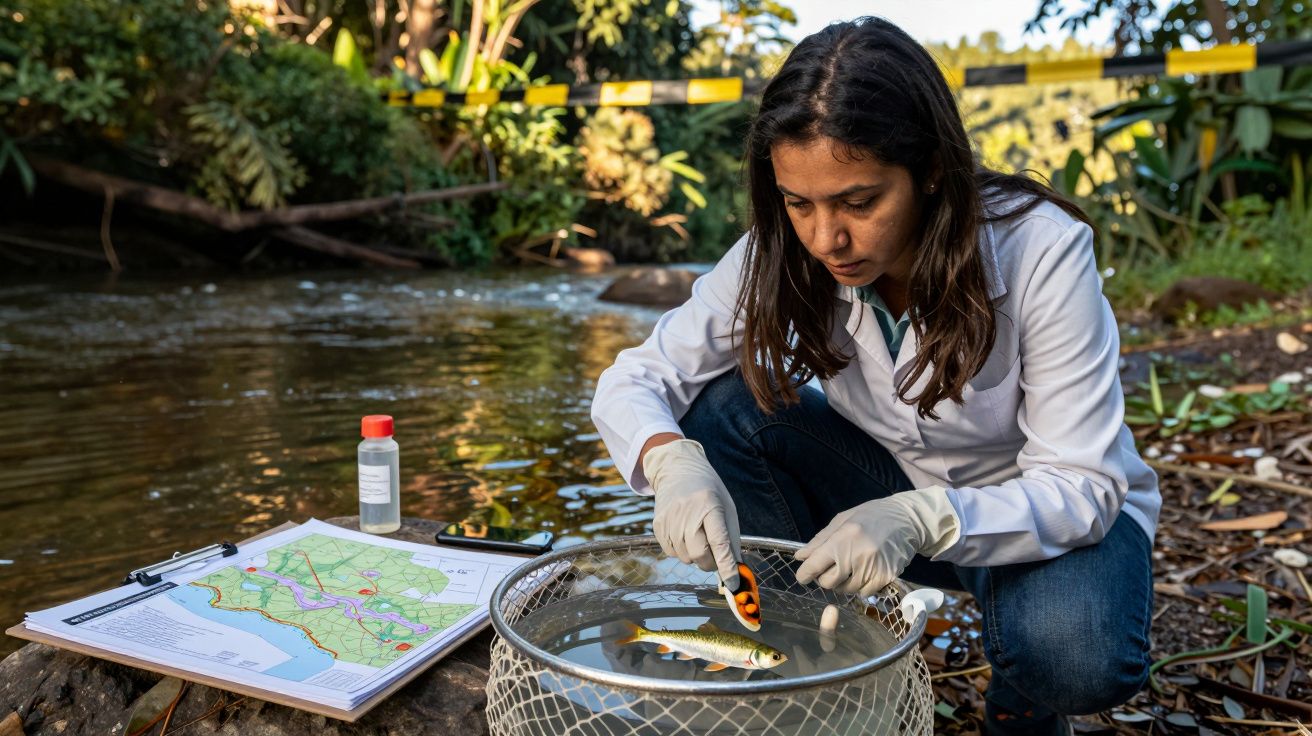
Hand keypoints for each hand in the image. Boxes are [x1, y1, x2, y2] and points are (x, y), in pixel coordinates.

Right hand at [642, 439, 742, 588]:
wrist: (678, 470)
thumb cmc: (709, 492)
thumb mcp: (727, 509)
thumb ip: (731, 541)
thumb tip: (736, 574)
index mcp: (710, 506)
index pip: (720, 543)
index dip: (727, 567)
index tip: (734, 585)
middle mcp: (687, 512)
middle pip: (699, 555)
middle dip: (710, 563)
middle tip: (715, 556)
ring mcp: (669, 519)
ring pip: (685, 558)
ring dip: (695, 556)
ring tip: (698, 534)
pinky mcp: (658, 525)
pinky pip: (672, 552)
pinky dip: (682, 550)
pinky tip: (684, 533)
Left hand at [793, 487, 958, 597]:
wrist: (906, 520)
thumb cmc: (870, 516)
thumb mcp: (842, 520)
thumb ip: (819, 541)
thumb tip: (800, 558)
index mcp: (843, 537)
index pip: (815, 565)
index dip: (804, 574)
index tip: (802, 577)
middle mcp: (857, 555)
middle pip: (828, 582)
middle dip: (824, 578)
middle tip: (831, 568)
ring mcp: (872, 568)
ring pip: (845, 589)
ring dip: (842, 582)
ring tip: (850, 567)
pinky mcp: (885, 578)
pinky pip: (862, 592)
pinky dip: (859, 586)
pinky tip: (864, 571)